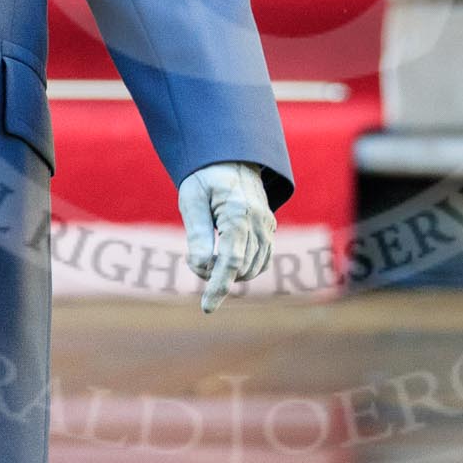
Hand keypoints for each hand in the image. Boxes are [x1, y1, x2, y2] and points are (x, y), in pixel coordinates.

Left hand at [178, 162, 274, 313]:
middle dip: (216, 275)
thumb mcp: (192, 199)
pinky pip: (262, 259)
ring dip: (231, 273)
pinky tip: (227, 258)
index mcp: (238, 213)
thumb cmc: (204, 175)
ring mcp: (268, 224)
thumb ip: (197, 234)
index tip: (206, 308)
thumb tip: (200, 268)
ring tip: (208, 255)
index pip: (231, 261)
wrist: (230, 154)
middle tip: (195, 258)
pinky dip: (245, 266)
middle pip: (241, 268)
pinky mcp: (270, 226)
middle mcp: (258, 221)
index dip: (218, 287)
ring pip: (254, 267)